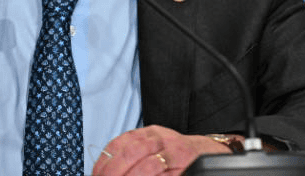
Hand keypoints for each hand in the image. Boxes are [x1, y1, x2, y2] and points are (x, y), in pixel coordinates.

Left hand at [91, 126, 232, 175]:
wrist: (207, 151)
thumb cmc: (175, 152)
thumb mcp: (151, 145)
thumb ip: (131, 153)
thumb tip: (106, 169)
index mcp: (146, 133)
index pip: (118, 144)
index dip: (105, 162)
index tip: (97, 175)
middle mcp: (159, 139)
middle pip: (130, 153)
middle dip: (115, 172)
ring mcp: (173, 151)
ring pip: (147, 165)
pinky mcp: (186, 163)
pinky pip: (165, 174)